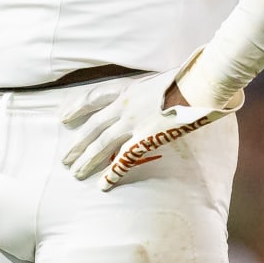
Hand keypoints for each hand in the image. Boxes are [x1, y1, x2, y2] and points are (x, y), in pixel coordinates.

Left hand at [61, 67, 234, 189]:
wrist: (200, 83)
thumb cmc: (187, 79)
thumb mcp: (160, 79)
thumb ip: (150, 91)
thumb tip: (154, 97)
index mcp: (127, 87)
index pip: (93, 97)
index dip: (76, 108)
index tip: (63, 117)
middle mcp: (124, 104)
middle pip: (93, 126)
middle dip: (78, 143)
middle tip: (65, 158)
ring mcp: (133, 121)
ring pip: (102, 142)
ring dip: (87, 159)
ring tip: (75, 172)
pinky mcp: (147, 137)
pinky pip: (125, 158)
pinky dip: (113, 172)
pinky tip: (103, 183)